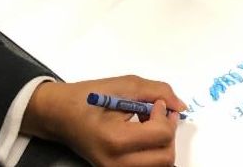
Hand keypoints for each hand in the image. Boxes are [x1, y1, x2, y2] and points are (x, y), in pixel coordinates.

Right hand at [24, 76, 185, 166]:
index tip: (155, 102)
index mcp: (116, 140)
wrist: (61, 115)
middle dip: (168, 132)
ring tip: (149, 124)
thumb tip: (181, 105)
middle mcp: (116, 163)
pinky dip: (153, 151)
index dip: (165, 114)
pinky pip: (147, 166)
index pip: (161, 135)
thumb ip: (158, 91)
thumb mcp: (126, 84)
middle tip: (159, 113)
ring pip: (160, 165)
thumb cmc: (90, 97)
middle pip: (165, 157)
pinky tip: (143, 134)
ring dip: (162, 143)